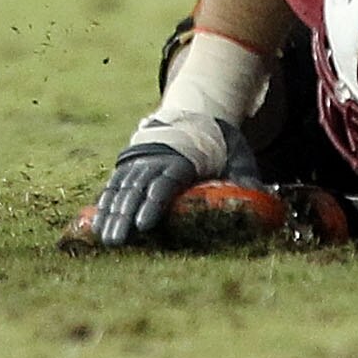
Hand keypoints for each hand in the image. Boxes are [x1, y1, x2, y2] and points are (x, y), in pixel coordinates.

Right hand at [86, 113, 249, 249]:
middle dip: (125, 215)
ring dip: (111, 213)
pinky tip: (96, 225)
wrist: (196, 115)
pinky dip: (104, 204)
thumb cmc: (220, 144)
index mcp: (183, 157)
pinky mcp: (129, 166)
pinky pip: (113, 185)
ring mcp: (140, 161)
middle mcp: (156, 158)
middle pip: (137, 188)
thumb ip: (246, 176)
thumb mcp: (238, 154)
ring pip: (121, 187)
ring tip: (106, 239)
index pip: (166, 182)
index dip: (154, 204)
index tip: (144, 225)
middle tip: (117, 241)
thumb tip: (262, 197)